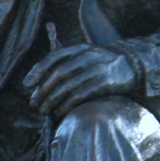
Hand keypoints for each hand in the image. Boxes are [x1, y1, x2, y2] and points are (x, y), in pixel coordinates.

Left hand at [23, 44, 137, 116]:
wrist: (133, 65)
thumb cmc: (101, 63)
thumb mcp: (86, 54)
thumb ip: (65, 62)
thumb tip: (38, 80)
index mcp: (79, 48)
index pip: (54, 57)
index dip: (38, 70)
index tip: (27, 85)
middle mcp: (87, 56)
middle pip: (59, 73)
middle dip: (43, 90)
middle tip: (34, 104)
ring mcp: (97, 68)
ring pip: (68, 86)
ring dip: (52, 100)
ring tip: (43, 111)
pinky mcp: (106, 82)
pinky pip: (82, 95)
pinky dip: (67, 105)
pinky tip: (59, 112)